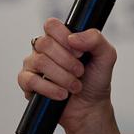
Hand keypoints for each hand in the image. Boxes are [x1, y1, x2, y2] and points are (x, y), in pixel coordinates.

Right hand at [17, 18, 116, 133]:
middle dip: (67, 61)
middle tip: (80, 71)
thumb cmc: (95, 80)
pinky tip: (62, 94)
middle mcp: (43, 49)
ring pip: (39, 61)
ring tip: (75, 86)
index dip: (65, 38)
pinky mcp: (27, 83)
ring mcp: (33, 65)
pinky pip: (30, 80)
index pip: (51, 25)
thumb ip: (95, 39)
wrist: (90, 108)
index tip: (80, 53)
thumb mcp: (106, 55)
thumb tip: (72, 38)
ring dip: (62, 76)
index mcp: (59, 38)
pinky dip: (50, 88)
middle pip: (45, 43)